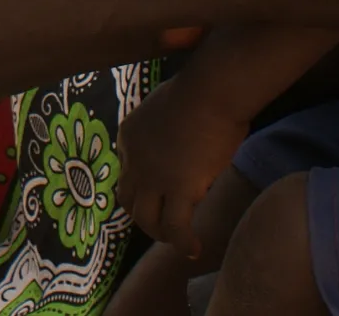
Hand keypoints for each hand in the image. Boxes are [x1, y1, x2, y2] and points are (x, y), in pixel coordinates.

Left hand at [116, 78, 248, 256]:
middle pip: (128, 199)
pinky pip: (174, 227)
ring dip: (159, 232)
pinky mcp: (177, 189)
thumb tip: (182, 147)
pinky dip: (182, 242)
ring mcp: (152, 176)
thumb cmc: (201, 91)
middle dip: (143, 214)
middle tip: (162, 223)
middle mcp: (133, 158)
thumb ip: (165, 131)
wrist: (212, 90)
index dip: (142, 187)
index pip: (127, 172)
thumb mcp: (168, 109)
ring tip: (176, 238)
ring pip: (145, 219)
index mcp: (128, 135)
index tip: (160, 194)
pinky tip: (194, 248)